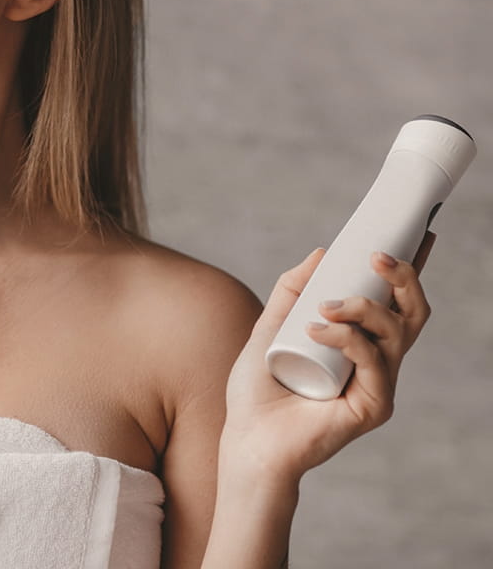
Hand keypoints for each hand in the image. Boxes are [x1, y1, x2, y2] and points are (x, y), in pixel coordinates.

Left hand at [220, 234, 435, 484]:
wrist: (246, 437)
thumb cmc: (257, 389)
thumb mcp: (270, 325)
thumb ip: (292, 290)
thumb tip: (321, 252)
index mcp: (359, 342)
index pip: (394, 301)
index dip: (412, 269)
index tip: (421, 231)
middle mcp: (377, 362)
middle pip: (412, 314)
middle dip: (402, 278)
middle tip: (374, 255)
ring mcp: (378, 384)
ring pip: (396, 332)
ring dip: (361, 307)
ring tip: (324, 307)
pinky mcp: (374, 407)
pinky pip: (374, 362)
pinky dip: (347, 339)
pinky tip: (315, 331)